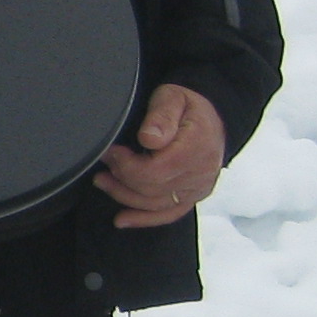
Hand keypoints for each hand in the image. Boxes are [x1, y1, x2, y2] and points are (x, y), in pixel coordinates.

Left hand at [93, 83, 224, 227]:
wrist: (212, 117)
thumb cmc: (188, 106)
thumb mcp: (173, 97)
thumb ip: (161, 116)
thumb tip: (149, 138)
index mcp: (196, 148)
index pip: (155, 171)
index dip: (127, 165)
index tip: (111, 152)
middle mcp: (200, 173)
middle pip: (152, 189)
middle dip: (121, 178)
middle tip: (105, 161)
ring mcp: (198, 188)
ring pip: (155, 203)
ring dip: (124, 195)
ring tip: (103, 181)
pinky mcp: (193, 196)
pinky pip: (169, 214)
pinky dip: (144, 218)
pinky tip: (122, 220)